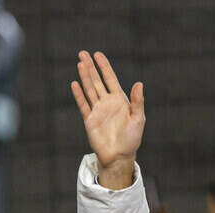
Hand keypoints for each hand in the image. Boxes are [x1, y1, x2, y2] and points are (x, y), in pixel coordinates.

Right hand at [71, 50, 145, 189]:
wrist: (119, 157)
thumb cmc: (132, 139)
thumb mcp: (138, 119)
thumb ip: (137, 102)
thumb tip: (139, 83)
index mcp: (119, 100)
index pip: (110, 79)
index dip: (104, 67)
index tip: (98, 55)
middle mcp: (107, 103)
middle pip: (97, 81)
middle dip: (91, 67)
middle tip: (83, 53)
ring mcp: (97, 111)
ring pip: (89, 90)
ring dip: (84, 77)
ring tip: (79, 63)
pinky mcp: (90, 120)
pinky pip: (83, 105)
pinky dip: (79, 95)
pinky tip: (75, 84)